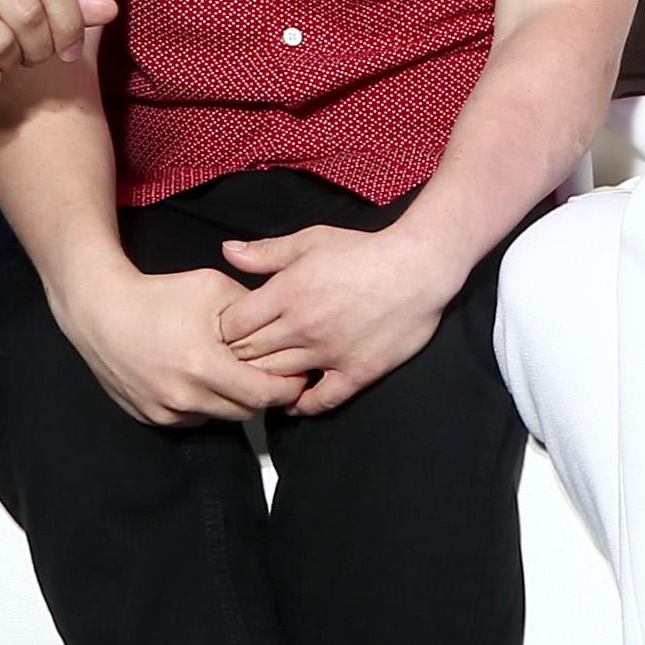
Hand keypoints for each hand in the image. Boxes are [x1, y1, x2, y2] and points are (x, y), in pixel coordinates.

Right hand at [53, 263, 300, 428]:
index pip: (264, 395)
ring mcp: (163, 410)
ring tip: (230, 371)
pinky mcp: (149, 415)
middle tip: (266, 372)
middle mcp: (183, 396)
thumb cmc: (158, 295)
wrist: (100, 310)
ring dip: (231, 399)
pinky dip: (203, 403)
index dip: (287, 387)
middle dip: (261, 393)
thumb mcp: (215, 288)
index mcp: (204, 367)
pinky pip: (191, 418)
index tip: (296, 375)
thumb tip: (282, 329)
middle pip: (246, 411)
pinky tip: (199, 377)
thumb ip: (254, 311)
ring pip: (219, 417)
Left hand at [214, 222, 467, 415]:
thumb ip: (266, 252)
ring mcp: (329, 352)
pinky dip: (302, 405)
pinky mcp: (356, 371)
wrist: (419, 266)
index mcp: (286, 293)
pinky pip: (321, 401)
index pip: (232, 326)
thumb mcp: (311, 240)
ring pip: (278, 378)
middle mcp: (302, 326)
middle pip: (249, 355)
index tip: (230, 331)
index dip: (225, 330)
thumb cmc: (366, 251)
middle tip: (239, 357)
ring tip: (261, 377)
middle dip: (239, 356)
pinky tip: (294, 400)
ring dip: (265, 379)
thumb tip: (228, 252)